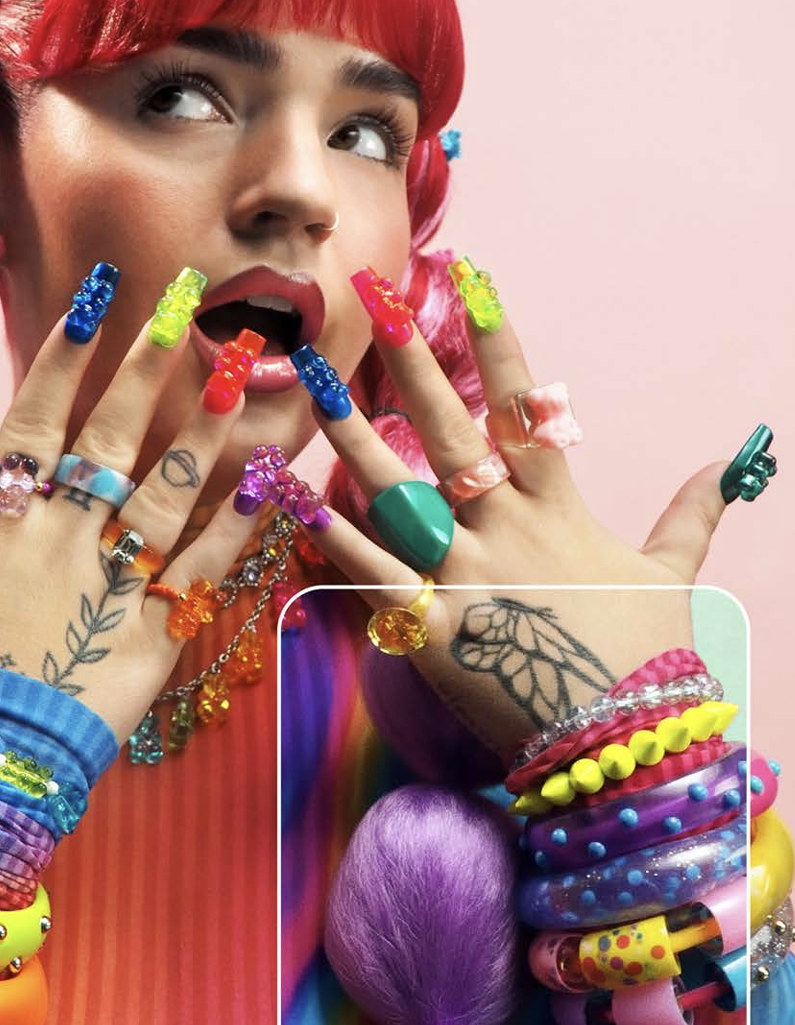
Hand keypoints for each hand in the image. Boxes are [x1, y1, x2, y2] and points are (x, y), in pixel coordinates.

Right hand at [0, 304, 261, 745]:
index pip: (32, 422)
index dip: (63, 360)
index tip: (93, 301)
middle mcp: (58, 542)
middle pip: (107, 440)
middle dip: (143, 369)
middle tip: (183, 309)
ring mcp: (108, 587)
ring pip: (163, 493)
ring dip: (202, 432)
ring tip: (238, 376)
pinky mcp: (150, 638)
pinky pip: (200, 572)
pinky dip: (235, 528)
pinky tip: (267, 484)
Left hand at [301, 301, 731, 758]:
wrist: (627, 742)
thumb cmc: (649, 655)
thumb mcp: (673, 573)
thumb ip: (691, 512)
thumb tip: (732, 462)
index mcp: (558, 507)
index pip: (525, 408)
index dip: (499, 343)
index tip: (475, 282)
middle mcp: (505, 528)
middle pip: (451, 431)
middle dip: (413, 363)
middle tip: (377, 304)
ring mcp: (465, 575)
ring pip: (397, 490)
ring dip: (353, 434)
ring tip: (316, 382)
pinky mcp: (431, 629)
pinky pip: (372, 573)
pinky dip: (332, 535)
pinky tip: (293, 497)